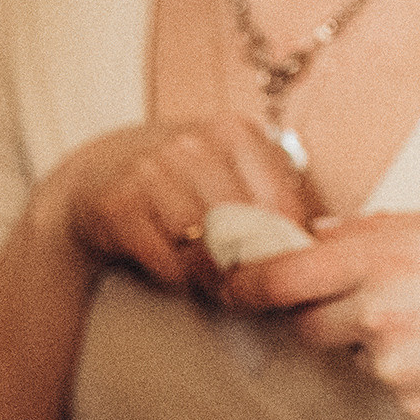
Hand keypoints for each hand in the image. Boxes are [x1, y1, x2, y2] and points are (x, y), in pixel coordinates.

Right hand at [35, 115, 315, 294]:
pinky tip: (176, 272)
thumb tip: (326, 244)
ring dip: (213, 276)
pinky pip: (166, 261)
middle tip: (248, 288)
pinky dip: (176, 277)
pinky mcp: (118, 207)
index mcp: (234, 131)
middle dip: (250, 267)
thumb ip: (273, 196)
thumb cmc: (176, 180)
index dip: (286, 246)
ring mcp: (151, 172)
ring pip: (206, 247)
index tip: (283, 270)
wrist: (94, 175)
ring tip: (213, 282)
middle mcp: (192, 144)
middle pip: (247, 228)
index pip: (283, 203)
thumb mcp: (228, 169)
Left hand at [225, 211, 419, 419]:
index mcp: (383, 258)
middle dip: (318, 315)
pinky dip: (410, 373)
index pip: (278, 278)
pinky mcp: (414, 407)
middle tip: (363, 304)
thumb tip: (313, 239)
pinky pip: (389, 388)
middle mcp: (379, 313)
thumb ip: (372, 233)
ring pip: (350, 357)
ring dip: (372, 344)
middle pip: (303, 325)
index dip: (245, 285)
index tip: (231, 286)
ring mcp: (394, 366)